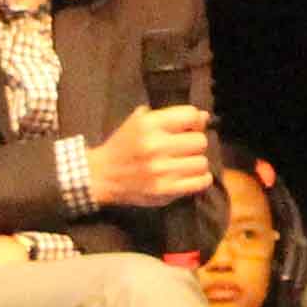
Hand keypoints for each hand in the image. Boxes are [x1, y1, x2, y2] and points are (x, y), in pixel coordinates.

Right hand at [88, 104, 217, 212]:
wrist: (101, 175)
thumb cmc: (123, 145)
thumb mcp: (138, 122)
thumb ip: (170, 116)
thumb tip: (205, 117)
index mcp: (149, 124)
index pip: (191, 115)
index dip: (195, 121)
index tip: (190, 128)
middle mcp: (155, 146)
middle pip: (200, 141)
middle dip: (195, 143)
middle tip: (185, 148)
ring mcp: (161, 170)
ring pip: (202, 162)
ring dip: (196, 162)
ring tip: (185, 163)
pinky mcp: (164, 191)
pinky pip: (199, 182)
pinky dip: (201, 179)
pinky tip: (191, 175)